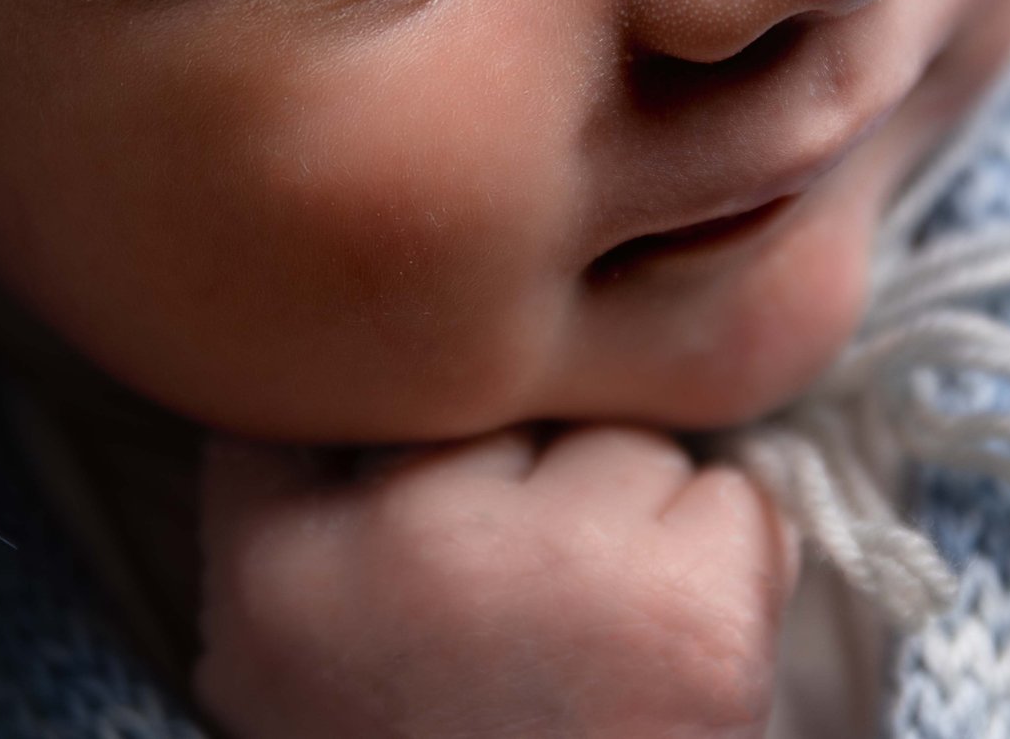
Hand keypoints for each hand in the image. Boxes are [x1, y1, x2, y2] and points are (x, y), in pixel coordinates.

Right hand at [194, 425, 797, 738]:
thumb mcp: (286, 660)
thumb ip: (293, 492)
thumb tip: (355, 345)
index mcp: (273, 568)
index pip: (329, 382)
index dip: (394, 412)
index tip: (424, 479)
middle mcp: (400, 541)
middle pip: (505, 397)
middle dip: (533, 482)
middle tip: (528, 629)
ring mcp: (550, 567)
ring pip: (628, 439)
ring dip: (638, 523)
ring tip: (601, 657)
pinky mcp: (689, 609)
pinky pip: (737, 500)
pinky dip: (730, 572)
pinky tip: (680, 664)